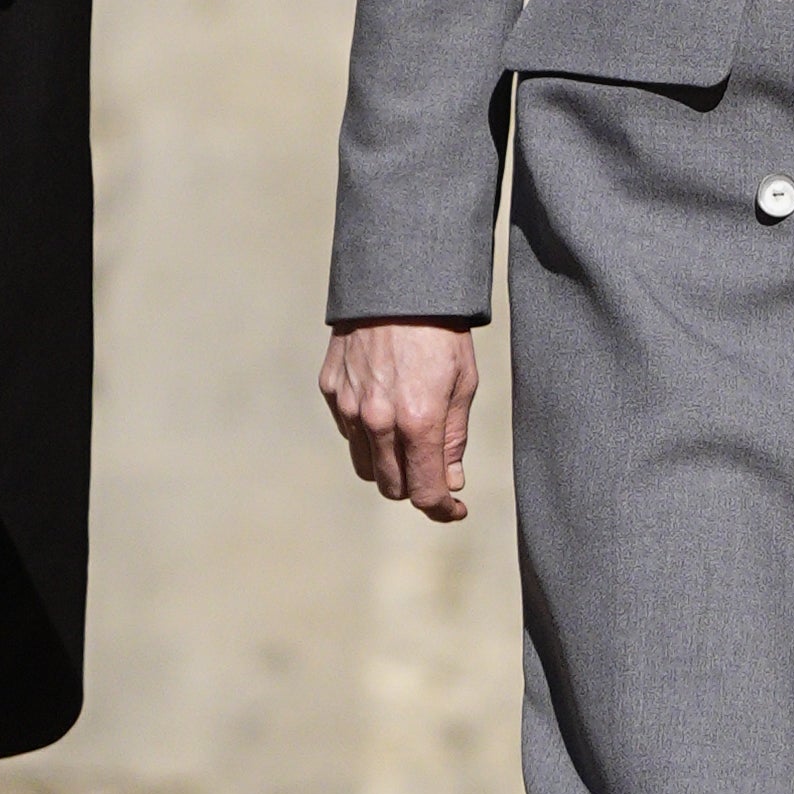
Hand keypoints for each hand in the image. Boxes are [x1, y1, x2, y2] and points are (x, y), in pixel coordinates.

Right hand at [321, 318, 480, 522]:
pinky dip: (367, 435)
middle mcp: (377, 421)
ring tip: (409, 443)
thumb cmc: (441, 331)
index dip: (442, 509)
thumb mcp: (462, 384)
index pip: (425, 493)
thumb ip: (453, 439)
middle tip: (434, 471)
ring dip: (388, 467)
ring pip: (365, 466)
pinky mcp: (331, 389)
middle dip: (416, 487)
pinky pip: (348, 432)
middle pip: (392, 487)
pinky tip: (385, 410)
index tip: (455, 508)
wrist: (396, 283)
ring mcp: (348, 406)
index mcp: (418, 422)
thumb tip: (450, 483)